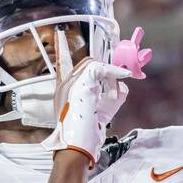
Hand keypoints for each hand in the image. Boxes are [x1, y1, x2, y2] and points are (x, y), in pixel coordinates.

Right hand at [42, 29, 130, 162]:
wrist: (77, 148)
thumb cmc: (87, 135)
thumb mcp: (102, 113)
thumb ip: (110, 98)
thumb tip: (123, 88)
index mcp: (65, 92)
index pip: (61, 64)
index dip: (61, 48)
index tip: (59, 34)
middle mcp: (64, 86)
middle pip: (87, 63)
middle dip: (107, 68)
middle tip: (123, 75)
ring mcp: (70, 84)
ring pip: (93, 65)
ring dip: (111, 76)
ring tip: (116, 91)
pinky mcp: (80, 86)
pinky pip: (99, 69)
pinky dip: (114, 72)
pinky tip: (124, 77)